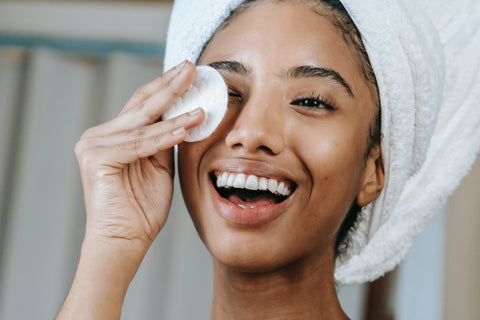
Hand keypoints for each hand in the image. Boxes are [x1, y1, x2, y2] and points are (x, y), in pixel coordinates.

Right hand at [75, 60, 202, 247]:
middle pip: (141, 104)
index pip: (143, 104)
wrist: (124, 241)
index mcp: (113, 136)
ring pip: (144, 123)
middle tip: (192, 68)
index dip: (167, 87)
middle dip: (170, 85)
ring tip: (200, 101)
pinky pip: (140, 144)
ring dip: (175, 111)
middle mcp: (99, 136)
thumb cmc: (142, 208)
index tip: (188, 71)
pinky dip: (164, 136)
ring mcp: (94, 145)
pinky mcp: (97, 159)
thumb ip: (164, 141)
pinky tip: (185, 127)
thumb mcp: (159, 166)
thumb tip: (184, 116)